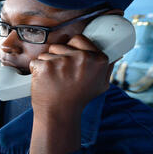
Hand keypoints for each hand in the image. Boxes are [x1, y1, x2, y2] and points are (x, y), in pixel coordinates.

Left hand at [28, 35, 114, 153]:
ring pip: (47, 53)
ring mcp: (62, 62)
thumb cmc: (78, 99)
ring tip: (53, 78)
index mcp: (98, 59)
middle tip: (61, 73)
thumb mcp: (101, 84)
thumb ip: (106, 67)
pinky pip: (36, 61)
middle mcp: (82, 58)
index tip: (69, 57)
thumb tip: (116, 53)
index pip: (79, 39)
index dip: (71, 47)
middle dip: (58, 56)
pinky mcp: (45, 66)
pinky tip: (44, 81)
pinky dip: (37, 70)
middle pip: (61, 45)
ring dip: (47, 63)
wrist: (59, 114)